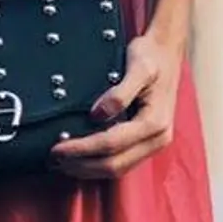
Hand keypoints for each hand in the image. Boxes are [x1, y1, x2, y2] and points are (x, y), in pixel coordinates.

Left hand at [51, 29, 183, 178]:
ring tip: (63, 163)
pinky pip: (123, 163)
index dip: (82, 149)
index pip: (112, 144)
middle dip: (82, 166)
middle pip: (115, 165)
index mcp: (155, 122)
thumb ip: (120, 93)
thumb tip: (97, 115)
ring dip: (89, 170)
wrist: (167, 51)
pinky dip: (99, 165)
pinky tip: (81, 159)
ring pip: (118, 170)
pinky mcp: (148, 143)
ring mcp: (154, 143)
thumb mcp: (138, 67)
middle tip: (54, 159)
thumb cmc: (152, 56)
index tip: (58, 148)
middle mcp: (158, 138)